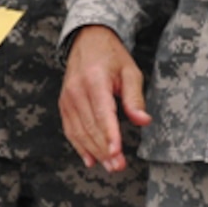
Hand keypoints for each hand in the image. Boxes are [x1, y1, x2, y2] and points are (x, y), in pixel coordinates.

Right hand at [58, 25, 149, 172]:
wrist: (87, 39)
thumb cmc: (111, 56)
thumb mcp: (130, 71)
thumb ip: (135, 97)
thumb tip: (143, 120)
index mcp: (94, 80)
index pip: (102, 113)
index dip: (109, 135)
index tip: (117, 152)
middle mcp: (76, 90)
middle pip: (90, 126)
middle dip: (104, 149)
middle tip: (118, 166)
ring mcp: (67, 97)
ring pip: (79, 131)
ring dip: (94, 151)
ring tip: (109, 166)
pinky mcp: (64, 103)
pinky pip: (70, 129)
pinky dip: (79, 146)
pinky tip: (90, 159)